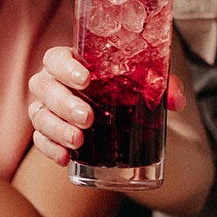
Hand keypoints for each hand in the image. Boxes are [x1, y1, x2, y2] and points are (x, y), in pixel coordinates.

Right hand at [28, 48, 185, 166]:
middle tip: (88, 117)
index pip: (57, 58)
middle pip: (44, 87)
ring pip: (40, 115)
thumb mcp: (144, 83)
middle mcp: (53, 83)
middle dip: (64, 103)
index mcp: (72, 63)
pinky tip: (65, 158)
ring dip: (57, 128)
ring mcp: (47, 109)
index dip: (66, 67)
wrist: (121, 116)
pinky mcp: (47, 134)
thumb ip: (162, 85)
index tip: (86, 79)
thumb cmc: (125, 89)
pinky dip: (50, 149)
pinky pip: (40, 140)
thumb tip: (176, 100)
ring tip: (79, 141)